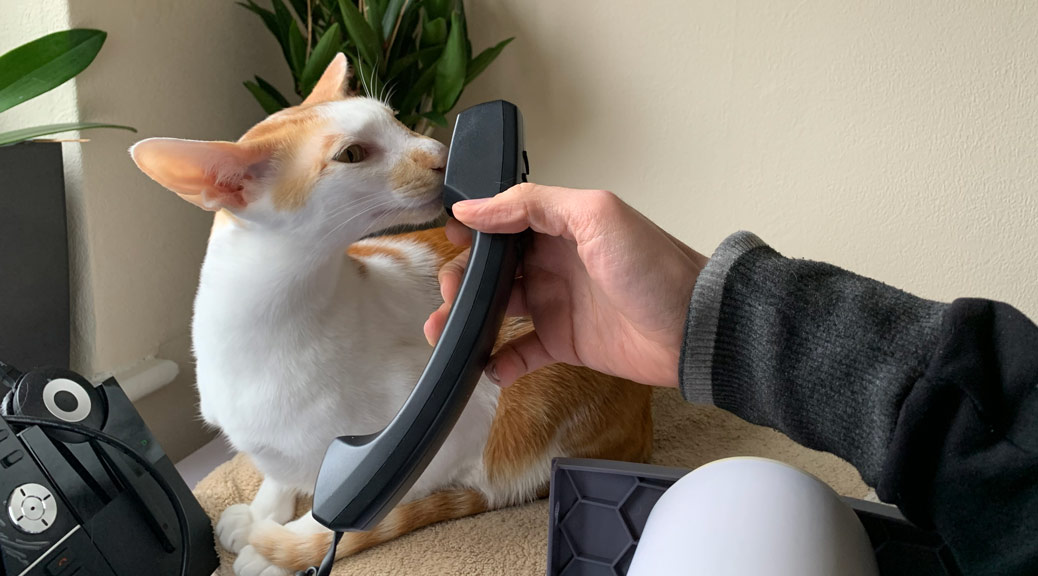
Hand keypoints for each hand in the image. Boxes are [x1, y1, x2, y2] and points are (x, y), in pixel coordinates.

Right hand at [424, 183, 708, 387]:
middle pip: (490, 270)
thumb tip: (472, 207)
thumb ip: (532, 205)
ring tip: (446, 336)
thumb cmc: (653, 268)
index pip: (502, 221)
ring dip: (466, 322)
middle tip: (448, 299)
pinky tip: (487, 368)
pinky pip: (522, 353)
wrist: (694, 329)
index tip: (447, 241)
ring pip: (497, 311)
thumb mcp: (596, 216)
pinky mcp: (565, 343)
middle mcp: (552, 263)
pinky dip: (500, 362)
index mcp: (559, 227)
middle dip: (460, 281)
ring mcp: (556, 304)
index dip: (471, 230)